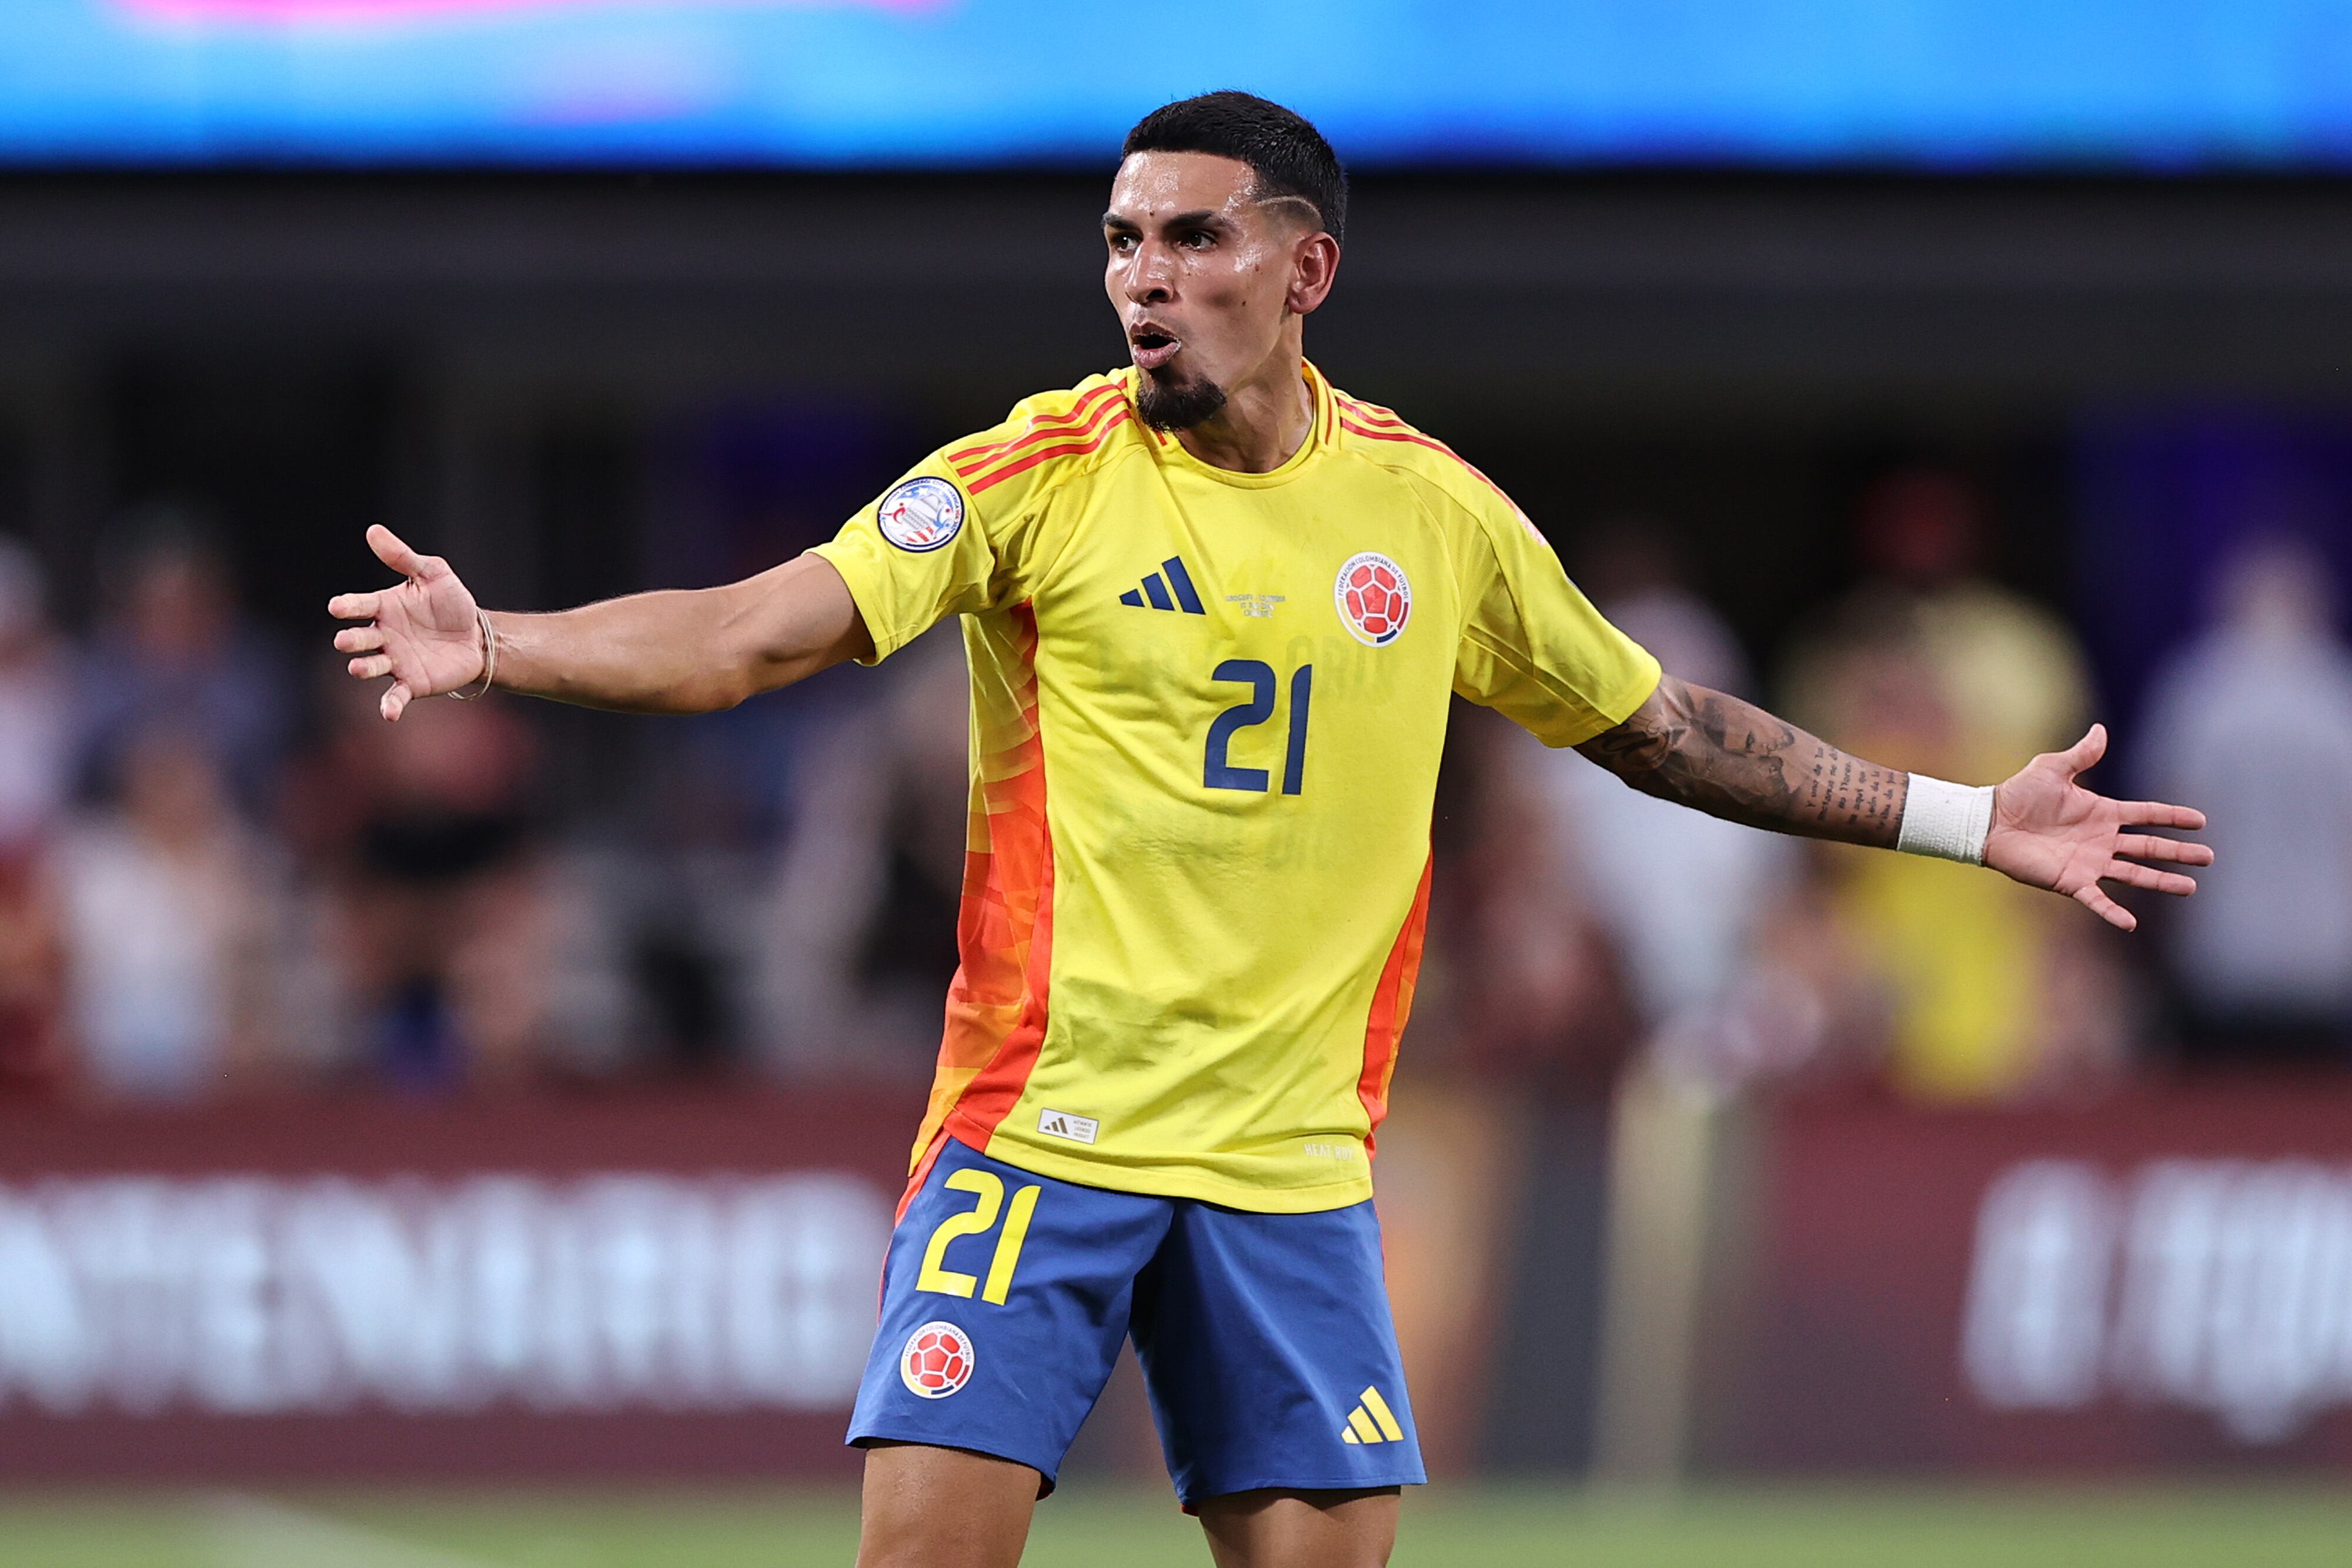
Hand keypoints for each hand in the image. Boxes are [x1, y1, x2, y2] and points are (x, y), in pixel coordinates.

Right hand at [327, 525, 485, 720]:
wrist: (478, 636)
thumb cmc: (451, 603)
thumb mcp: (433, 574)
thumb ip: (403, 558)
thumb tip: (373, 530)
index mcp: (383, 607)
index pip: (359, 605)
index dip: (347, 606)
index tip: (338, 606)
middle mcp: (382, 635)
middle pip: (359, 638)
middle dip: (351, 639)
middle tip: (346, 640)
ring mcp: (394, 661)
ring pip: (371, 666)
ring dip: (362, 667)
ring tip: (357, 668)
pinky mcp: (411, 683)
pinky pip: (395, 696)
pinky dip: (389, 705)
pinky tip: (388, 713)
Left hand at [1984, 724, 2211, 930]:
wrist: (1990, 821)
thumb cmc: (2019, 794)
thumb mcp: (2052, 768)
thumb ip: (2081, 755)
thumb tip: (2101, 729)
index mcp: (2103, 813)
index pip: (2146, 814)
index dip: (2172, 817)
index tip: (2200, 821)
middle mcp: (2102, 840)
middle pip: (2149, 847)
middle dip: (2178, 853)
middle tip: (2209, 858)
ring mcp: (2089, 862)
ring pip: (2134, 874)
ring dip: (2161, 881)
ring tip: (2190, 887)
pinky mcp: (2071, 881)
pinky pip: (2096, 900)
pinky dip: (2112, 912)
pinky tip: (2131, 924)